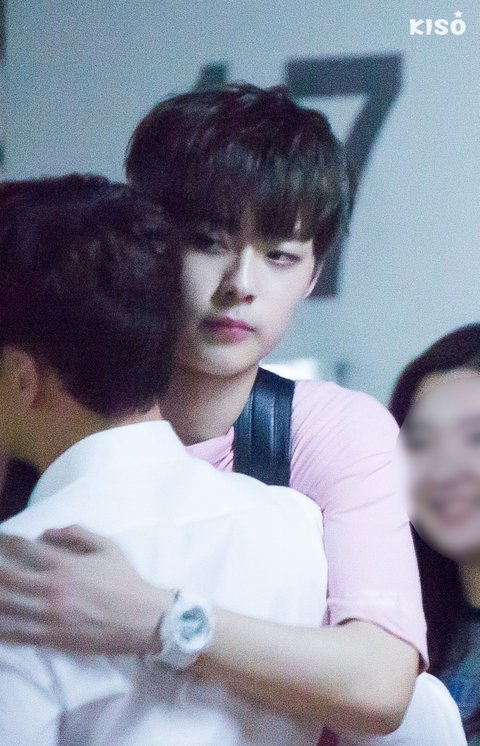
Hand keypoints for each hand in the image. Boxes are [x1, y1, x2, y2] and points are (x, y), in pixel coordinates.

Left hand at [0, 525, 169, 653]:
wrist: (142, 618)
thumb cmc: (125, 580)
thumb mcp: (107, 546)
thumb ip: (76, 533)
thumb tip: (46, 532)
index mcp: (65, 565)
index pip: (25, 548)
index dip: (6, 541)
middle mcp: (52, 590)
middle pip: (8, 578)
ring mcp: (49, 616)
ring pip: (7, 607)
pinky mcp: (51, 638)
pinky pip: (17, 634)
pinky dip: (1, 628)